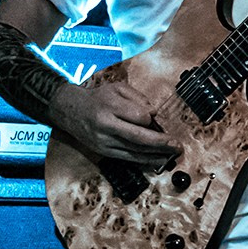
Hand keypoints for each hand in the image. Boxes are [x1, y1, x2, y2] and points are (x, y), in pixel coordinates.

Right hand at [51, 82, 176, 167]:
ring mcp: (104, 141)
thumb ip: (137, 98)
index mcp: (109, 106)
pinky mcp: (104, 152)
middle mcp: (106, 125)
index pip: (138, 116)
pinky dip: (144, 160)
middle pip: (138, 137)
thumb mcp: (117, 88)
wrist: (70, 111)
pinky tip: (157, 160)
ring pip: (134, 151)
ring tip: (172, 154)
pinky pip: (127, 158)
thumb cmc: (98, 98)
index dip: (150, 118)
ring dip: (156, 154)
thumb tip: (153, 114)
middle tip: (177, 145)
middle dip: (161, 143)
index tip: (154, 117)